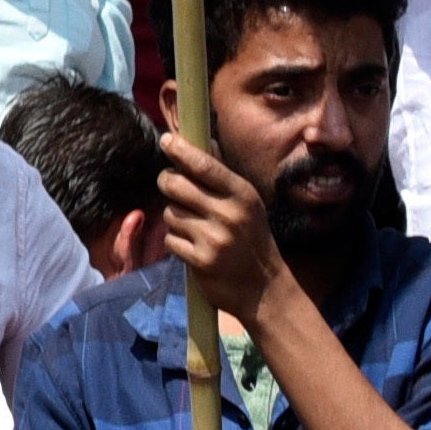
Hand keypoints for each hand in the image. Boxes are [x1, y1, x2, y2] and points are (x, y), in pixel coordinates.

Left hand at [154, 131, 285, 327]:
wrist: (264, 289)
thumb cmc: (251, 239)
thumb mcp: (247, 205)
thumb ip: (222, 175)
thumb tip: (201, 139)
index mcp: (243, 195)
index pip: (204, 165)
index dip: (180, 150)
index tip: (166, 140)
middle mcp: (230, 214)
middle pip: (175, 184)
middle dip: (167, 182)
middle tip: (172, 186)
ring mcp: (215, 238)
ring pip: (169, 212)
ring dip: (175, 217)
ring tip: (195, 226)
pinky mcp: (201, 260)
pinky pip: (170, 239)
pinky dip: (176, 242)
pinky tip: (194, 247)